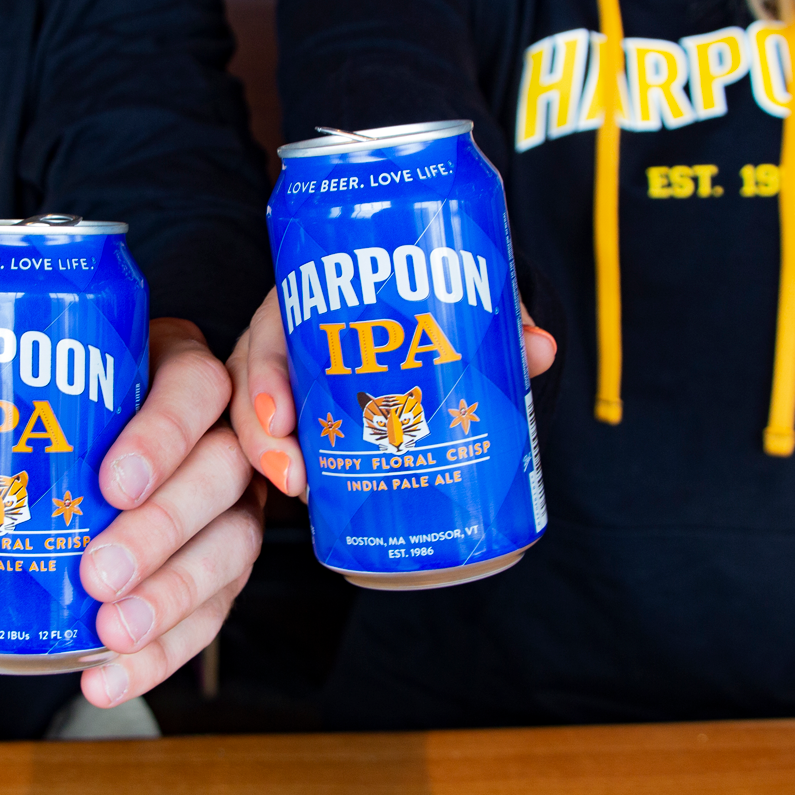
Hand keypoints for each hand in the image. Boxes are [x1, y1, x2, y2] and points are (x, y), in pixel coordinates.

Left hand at [0, 318, 261, 707]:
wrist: (115, 456)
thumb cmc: (70, 423)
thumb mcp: (28, 411)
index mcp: (174, 374)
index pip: (196, 388)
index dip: (163, 436)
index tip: (113, 483)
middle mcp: (220, 434)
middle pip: (219, 474)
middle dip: (162, 530)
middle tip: (98, 573)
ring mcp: (234, 501)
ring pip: (231, 545)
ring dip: (173, 597)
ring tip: (111, 633)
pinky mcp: (228, 564)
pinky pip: (214, 611)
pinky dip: (163, 653)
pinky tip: (109, 676)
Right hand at [228, 288, 555, 499]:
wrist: (429, 301)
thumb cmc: (429, 295)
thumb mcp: (457, 293)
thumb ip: (495, 312)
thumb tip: (539, 348)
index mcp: (314, 297)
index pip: (271, 330)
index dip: (268, 375)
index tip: (286, 413)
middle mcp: (291, 337)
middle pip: (255, 384)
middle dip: (262, 435)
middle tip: (295, 480)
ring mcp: (291, 378)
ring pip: (257, 416)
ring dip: (269, 458)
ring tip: (299, 494)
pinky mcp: (301, 414)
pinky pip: (276, 439)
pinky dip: (282, 469)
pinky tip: (302, 500)